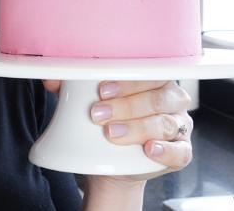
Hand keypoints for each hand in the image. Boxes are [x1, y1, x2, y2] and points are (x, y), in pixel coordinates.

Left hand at [42, 79, 193, 185]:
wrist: (109, 160)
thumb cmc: (104, 120)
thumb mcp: (84, 102)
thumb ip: (69, 87)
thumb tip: (51, 77)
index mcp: (153, 78)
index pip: (147, 72)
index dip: (126, 81)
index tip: (101, 90)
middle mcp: (171, 99)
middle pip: (159, 97)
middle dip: (128, 106)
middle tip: (99, 115)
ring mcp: (180, 126)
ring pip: (167, 123)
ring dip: (138, 128)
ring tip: (112, 133)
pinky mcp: (182, 152)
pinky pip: (181, 151)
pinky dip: (166, 151)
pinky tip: (148, 149)